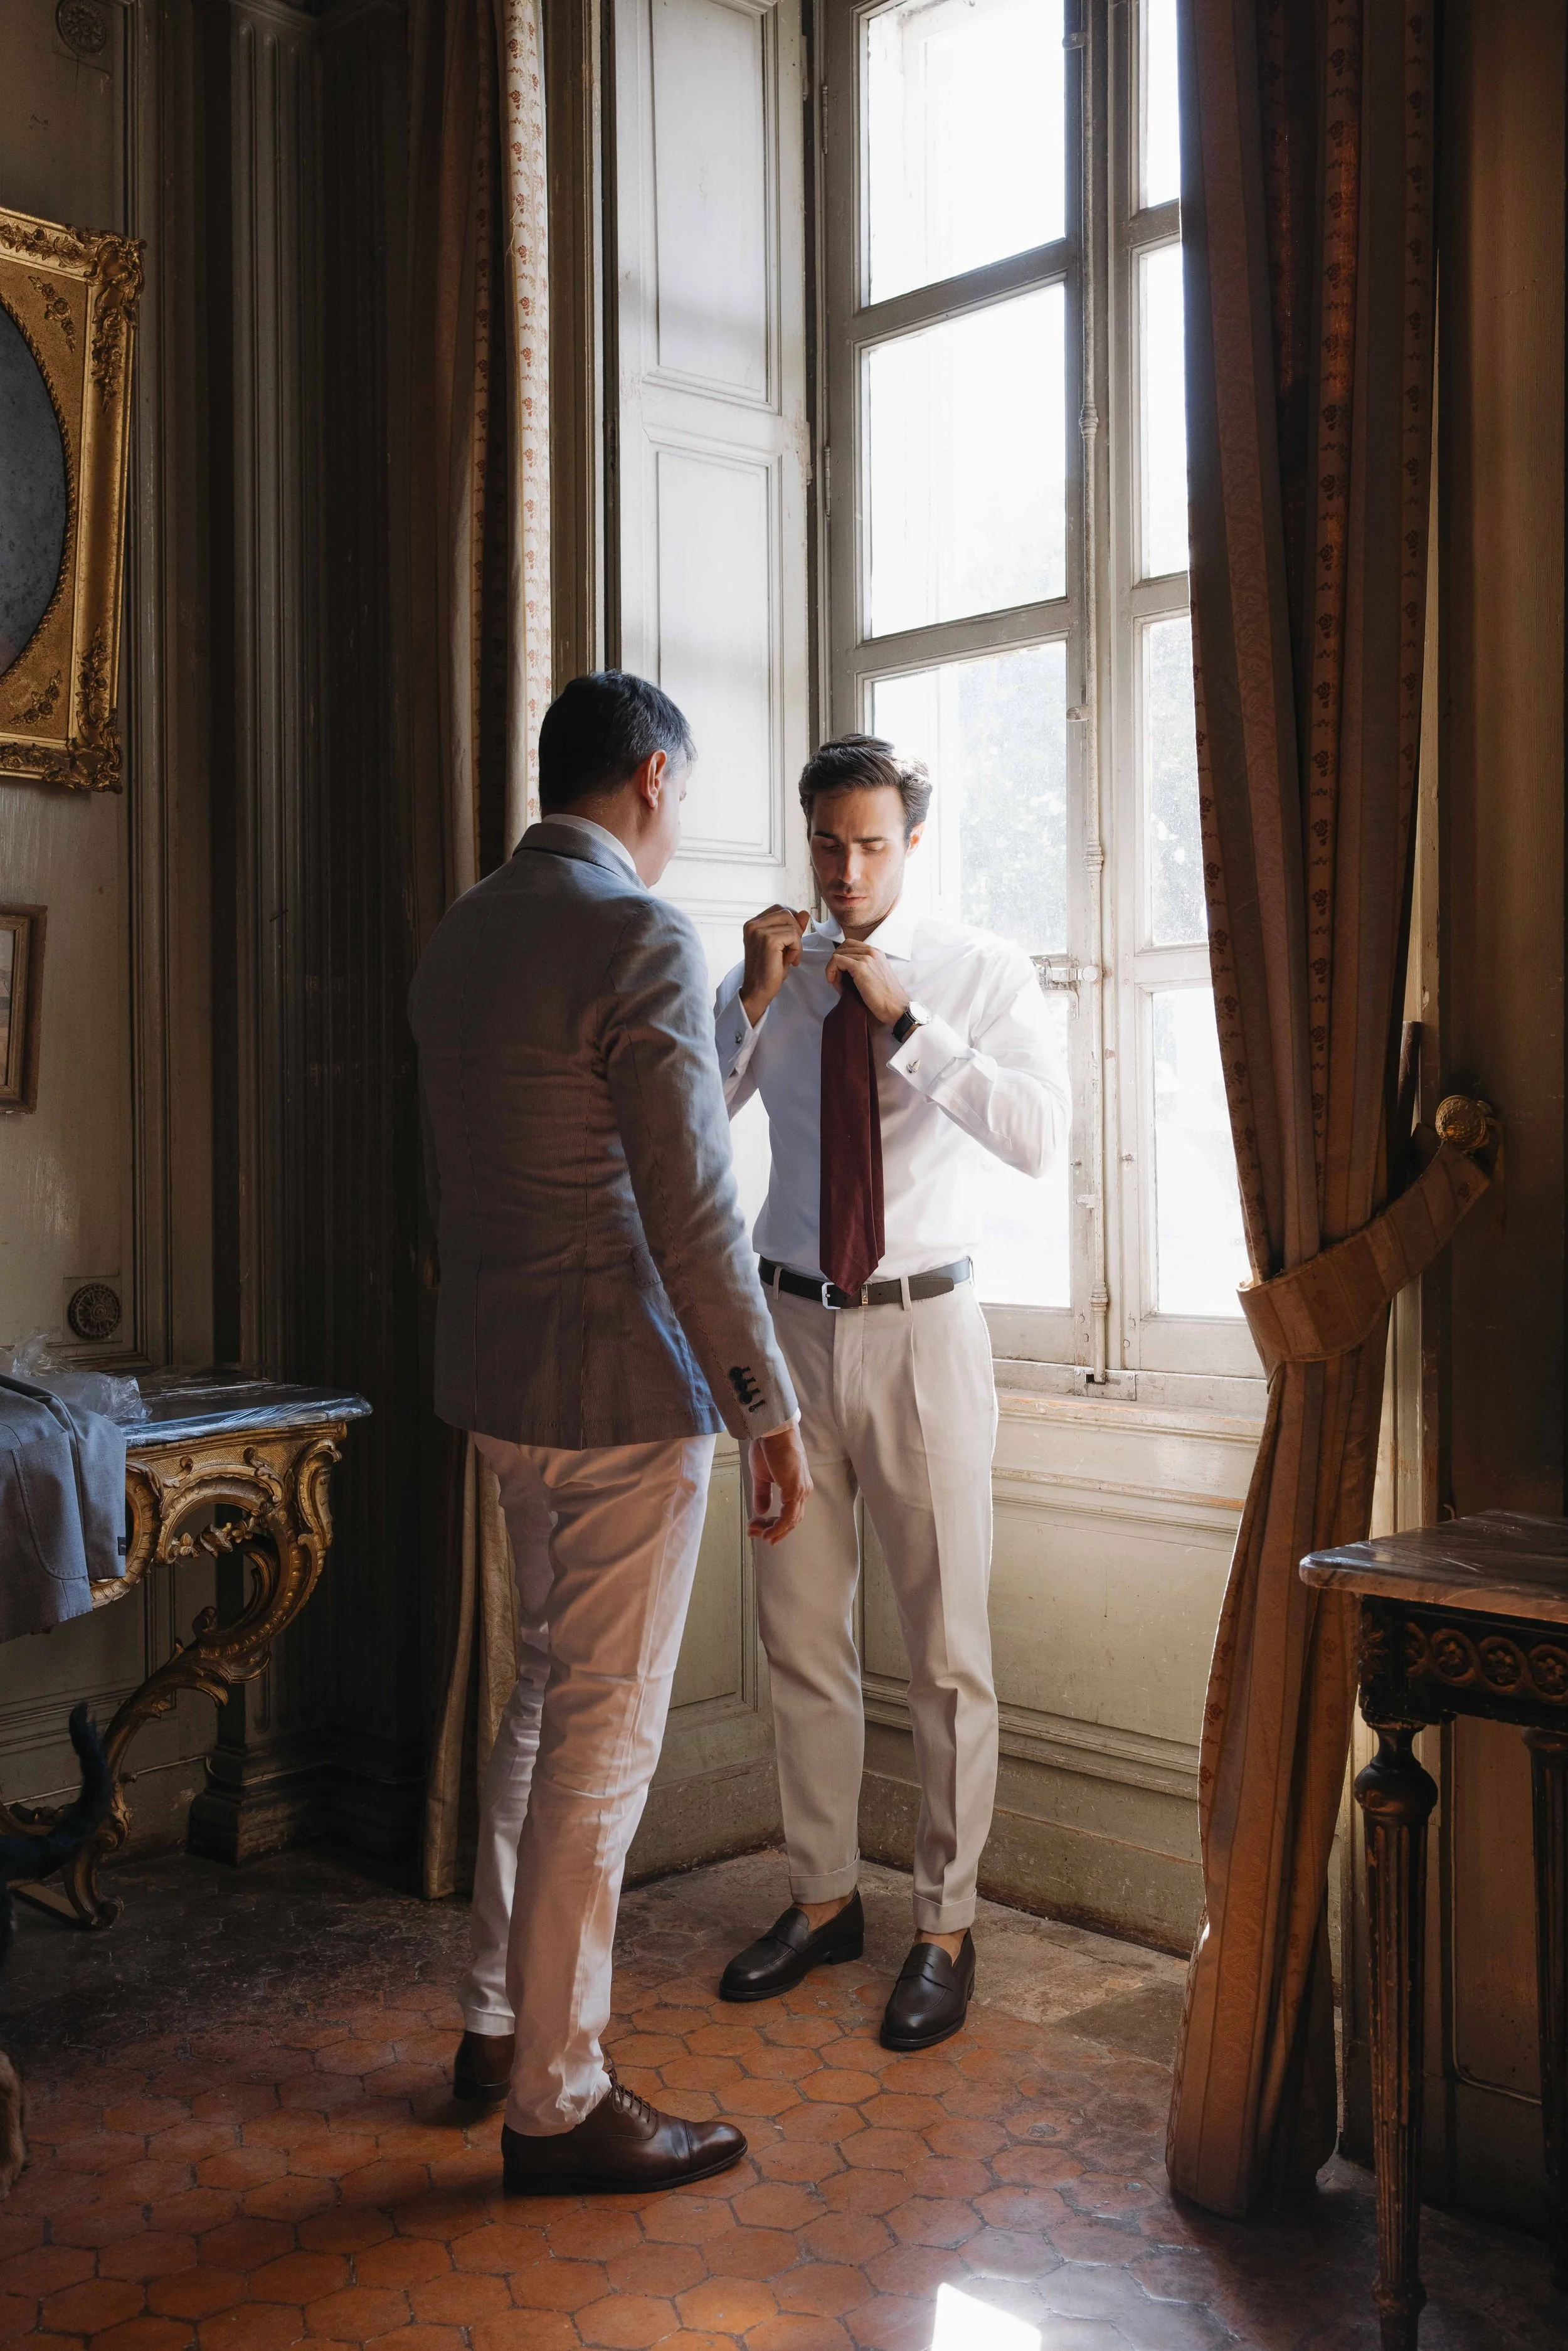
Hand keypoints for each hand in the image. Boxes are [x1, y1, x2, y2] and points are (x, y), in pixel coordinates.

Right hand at [740, 905, 809, 1024]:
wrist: (758, 990)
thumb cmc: (769, 970)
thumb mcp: (783, 945)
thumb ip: (793, 927)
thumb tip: (805, 913)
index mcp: (752, 924)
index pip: (779, 909)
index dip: (791, 922)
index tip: (790, 941)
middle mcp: (753, 925)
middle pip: (787, 913)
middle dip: (795, 930)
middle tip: (792, 950)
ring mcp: (759, 931)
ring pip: (792, 924)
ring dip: (797, 941)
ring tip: (790, 957)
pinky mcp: (768, 940)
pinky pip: (794, 936)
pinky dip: (797, 949)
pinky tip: (790, 961)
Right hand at [747, 1424, 812, 1545]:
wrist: (772, 1432)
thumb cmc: (768, 1448)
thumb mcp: (761, 1476)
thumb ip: (763, 1494)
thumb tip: (761, 1511)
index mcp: (797, 1487)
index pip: (790, 1513)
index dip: (775, 1525)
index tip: (757, 1528)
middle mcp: (803, 1491)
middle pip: (791, 1521)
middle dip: (773, 1531)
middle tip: (755, 1534)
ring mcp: (801, 1491)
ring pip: (790, 1521)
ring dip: (773, 1531)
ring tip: (757, 1534)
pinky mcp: (796, 1489)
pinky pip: (789, 1516)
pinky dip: (778, 1527)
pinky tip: (767, 1533)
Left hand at [824, 937, 909, 1027]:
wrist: (896, 1007)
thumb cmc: (887, 999)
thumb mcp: (875, 977)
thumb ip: (863, 970)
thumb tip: (843, 972)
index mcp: (876, 953)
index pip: (851, 945)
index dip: (842, 958)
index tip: (840, 973)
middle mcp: (872, 952)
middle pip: (843, 947)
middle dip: (836, 962)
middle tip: (837, 979)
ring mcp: (867, 958)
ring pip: (838, 954)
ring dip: (833, 969)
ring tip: (838, 984)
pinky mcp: (860, 967)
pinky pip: (836, 960)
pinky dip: (831, 970)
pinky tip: (835, 983)